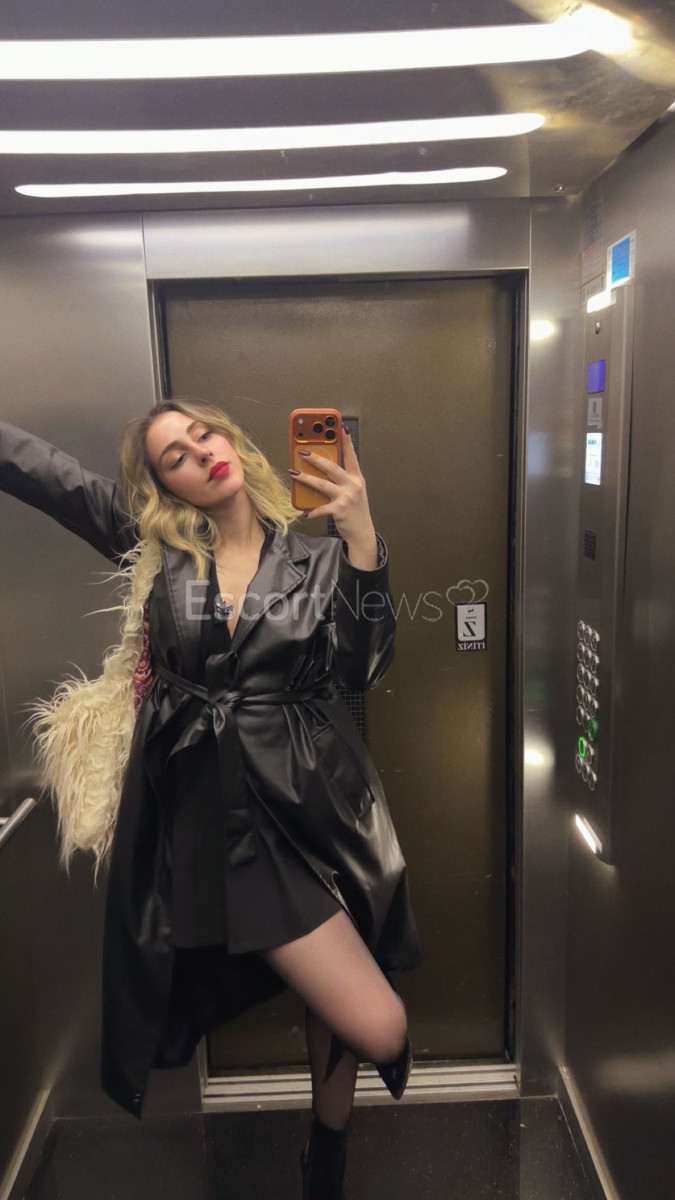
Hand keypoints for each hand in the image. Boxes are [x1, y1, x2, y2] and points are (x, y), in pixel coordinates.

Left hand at [289, 426, 376, 559]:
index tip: (341, 427)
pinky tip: (305, 513)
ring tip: (294, 473)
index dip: (346, 441)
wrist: (362, 532)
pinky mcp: (339, 510)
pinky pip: (321, 508)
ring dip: (306, 478)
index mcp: (357, 478)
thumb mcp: (353, 491)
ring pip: (322, 484)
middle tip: (302, 452)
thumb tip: (321, 469)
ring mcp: (346, 497)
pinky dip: (311, 511)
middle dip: (316, 458)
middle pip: (332, 467)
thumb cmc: (355, 510)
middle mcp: (353, 485)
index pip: (351, 455)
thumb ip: (341, 480)